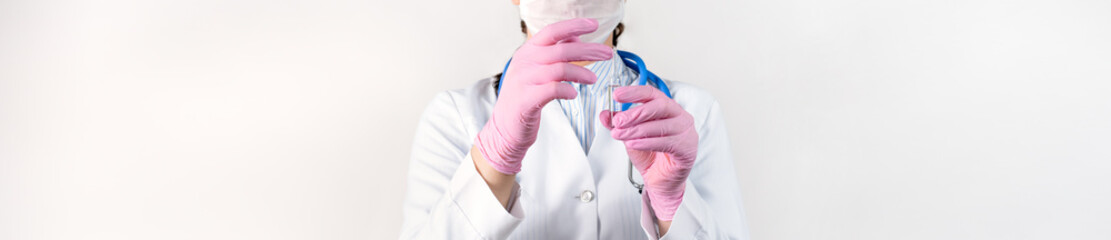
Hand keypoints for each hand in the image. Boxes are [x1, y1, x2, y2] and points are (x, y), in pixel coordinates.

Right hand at [474, 18, 612, 174]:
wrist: (504, 128)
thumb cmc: (524, 97)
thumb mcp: (536, 69)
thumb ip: (553, 52)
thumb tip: (575, 37)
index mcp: (527, 51)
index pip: (552, 31)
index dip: (574, 26)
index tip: (594, 25)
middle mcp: (524, 62)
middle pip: (561, 50)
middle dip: (588, 50)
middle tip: (607, 54)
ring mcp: (523, 81)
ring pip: (560, 69)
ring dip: (581, 73)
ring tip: (593, 79)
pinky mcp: (526, 100)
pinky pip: (553, 89)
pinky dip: (568, 90)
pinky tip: (573, 93)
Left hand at [600, 86, 697, 220]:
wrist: (660, 181)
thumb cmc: (650, 156)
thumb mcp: (630, 137)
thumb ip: (619, 125)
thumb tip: (605, 114)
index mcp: (667, 108)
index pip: (652, 93)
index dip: (634, 92)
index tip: (617, 94)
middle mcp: (680, 116)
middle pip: (659, 106)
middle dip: (635, 112)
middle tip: (618, 120)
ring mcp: (686, 132)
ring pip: (661, 125)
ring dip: (637, 130)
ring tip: (620, 134)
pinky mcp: (687, 149)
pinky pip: (666, 142)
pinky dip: (646, 142)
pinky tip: (633, 144)